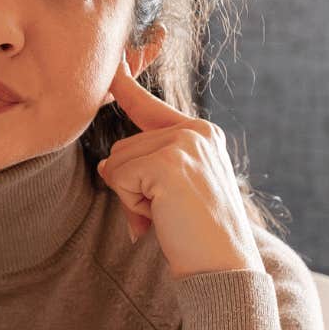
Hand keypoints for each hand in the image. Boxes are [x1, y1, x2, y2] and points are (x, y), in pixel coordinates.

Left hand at [98, 59, 262, 279]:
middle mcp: (194, 132)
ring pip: (117, 162)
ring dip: (131, 196)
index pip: (149, 107)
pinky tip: (162, 215)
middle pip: (123, 147)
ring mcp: (183, 144)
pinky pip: (117, 177)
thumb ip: (143, 169)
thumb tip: (105, 166)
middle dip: (131, 186)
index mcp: (200, 135)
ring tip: (168, 213)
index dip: (125, 87)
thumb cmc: (197, 235)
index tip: (112, 63)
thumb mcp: (171, 191)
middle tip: (166, 211)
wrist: (223, 266)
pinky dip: (130, 203)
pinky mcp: (168, 162)